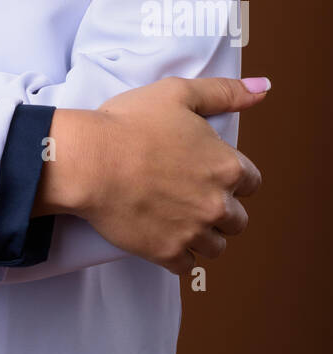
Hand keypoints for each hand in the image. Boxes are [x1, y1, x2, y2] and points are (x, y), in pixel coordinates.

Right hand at [33, 76, 267, 274]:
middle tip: (188, 194)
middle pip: (237, 219)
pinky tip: (161, 234)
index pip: (251, 182)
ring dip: (201, 234)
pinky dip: (177, 254)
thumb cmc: (130, 123)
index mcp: (226, 166)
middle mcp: (217, 204)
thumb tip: (264, 88)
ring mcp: (193, 232)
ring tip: (175, 216)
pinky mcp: (167, 253)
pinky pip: (187, 265)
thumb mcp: (178, 93)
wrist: (90, 159)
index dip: (230, 176)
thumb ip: (224, 92)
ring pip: (216, 246)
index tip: (206, 171)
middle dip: (218, 208)